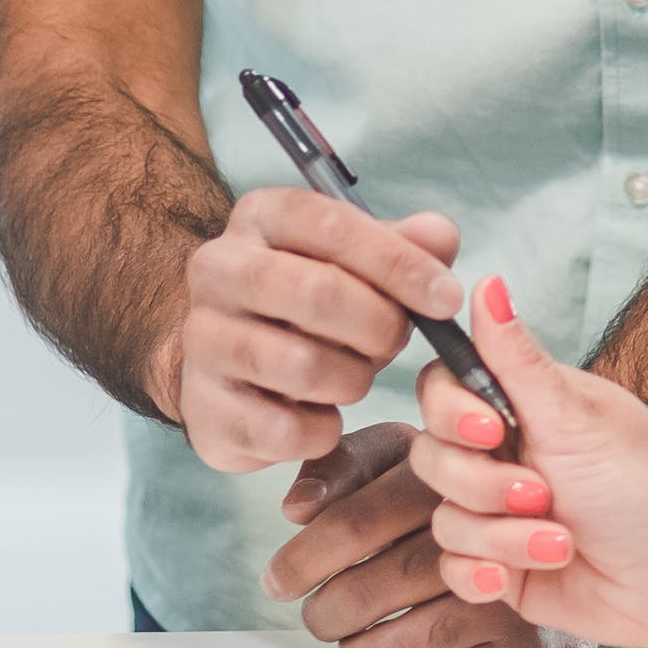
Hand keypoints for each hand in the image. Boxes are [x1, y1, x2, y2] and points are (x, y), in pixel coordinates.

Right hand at [154, 189, 465, 475]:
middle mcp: (218, 268)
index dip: (399, 263)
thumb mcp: (356, 262)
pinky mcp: (202, 407)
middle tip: (396, 342)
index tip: (446, 299)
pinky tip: (326, 416)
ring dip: (353, 379)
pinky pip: (283, 429)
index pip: (333, 225)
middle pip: (317, 293)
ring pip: (302, 365)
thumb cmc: (308, 302)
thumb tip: (440, 237)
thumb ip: (405, 245)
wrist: (227, 360)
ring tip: (356, 376)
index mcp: (261, 217)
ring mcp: (201, 338)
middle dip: (379, 326)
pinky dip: (323, 430)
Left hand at [270, 423, 594, 647]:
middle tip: (317, 615)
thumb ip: (343, 468)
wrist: (564, 553)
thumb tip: (295, 508)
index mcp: (444, 479)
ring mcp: (501, 603)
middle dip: (322, 613)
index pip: (354, 523)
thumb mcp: (402, 462)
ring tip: (356, 635)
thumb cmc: (453, 505)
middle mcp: (479, 539)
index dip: (304, 557)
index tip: (276, 580)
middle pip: (362, 593)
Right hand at [400, 278, 647, 647]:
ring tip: (561, 543)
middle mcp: (504, 455)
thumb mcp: (575, 419)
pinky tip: (511, 577)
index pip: (442, 390)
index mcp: (521, 407)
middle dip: (485, 485)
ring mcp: (498, 513)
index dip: (453, 413)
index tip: (492, 429)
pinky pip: (453, 568)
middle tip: (544, 494)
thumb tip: (486, 281)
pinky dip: (481, 573)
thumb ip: (517, 358)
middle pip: (434, 456)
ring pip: (445, 517)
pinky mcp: (500, 566)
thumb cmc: (644, 488)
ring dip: (502, 537)